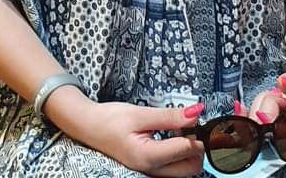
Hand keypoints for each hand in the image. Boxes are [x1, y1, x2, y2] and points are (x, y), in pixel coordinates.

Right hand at [69, 100, 204, 176]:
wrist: (88, 127)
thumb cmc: (110, 119)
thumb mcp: (140, 113)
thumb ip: (169, 116)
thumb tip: (196, 113)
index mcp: (148, 156)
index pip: (187, 150)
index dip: (197, 133)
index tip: (195, 117)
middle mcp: (151, 171)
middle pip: (191, 168)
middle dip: (197, 147)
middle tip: (188, 125)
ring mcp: (150, 172)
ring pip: (184, 171)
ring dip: (189, 152)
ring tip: (178, 129)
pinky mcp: (149, 169)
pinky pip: (173, 168)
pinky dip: (179, 154)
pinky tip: (171, 136)